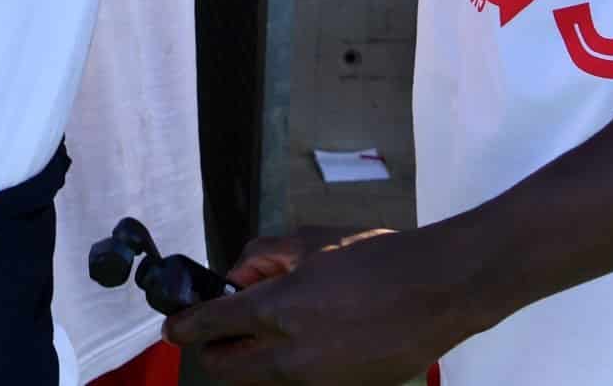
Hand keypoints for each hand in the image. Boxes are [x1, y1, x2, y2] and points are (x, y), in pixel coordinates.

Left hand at [165, 227, 471, 383]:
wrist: (439, 292)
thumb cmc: (379, 258)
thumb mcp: (312, 240)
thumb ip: (264, 257)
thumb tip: (238, 277)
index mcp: (279, 310)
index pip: (212, 326)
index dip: (185, 327)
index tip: (173, 328)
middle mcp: (291, 354)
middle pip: (226, 368)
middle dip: (212, 350)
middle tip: (217, 329)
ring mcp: (316, 380)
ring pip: (261, 377)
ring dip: (253, 356)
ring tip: (277, 321)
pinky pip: (298, 380)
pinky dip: (290, 361)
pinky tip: (313, 333)